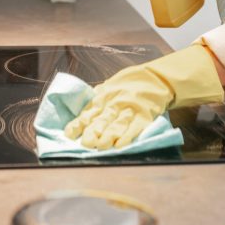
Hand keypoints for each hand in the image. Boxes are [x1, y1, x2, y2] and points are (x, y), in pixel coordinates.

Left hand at [64, 45, 223, 149]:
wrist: (154, 78)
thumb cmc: (128, 84)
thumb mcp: (108, 87)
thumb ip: (96, 99)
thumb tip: (80, 111)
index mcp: (103, 97)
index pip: (88, 112)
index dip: (78, 124)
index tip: (70, 134)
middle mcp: (114, 104)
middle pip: (102, 120)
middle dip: (93, 132)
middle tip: (86, 143)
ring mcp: (130, 110)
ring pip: (117, 124)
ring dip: (108, 136)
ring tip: (100, 146)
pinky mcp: (144, 116)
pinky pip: (134, 128)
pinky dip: (127, 137)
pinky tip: (119, 146)